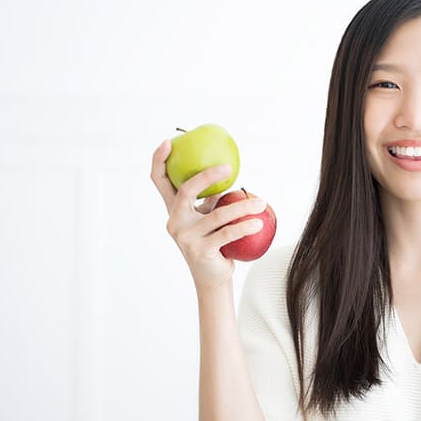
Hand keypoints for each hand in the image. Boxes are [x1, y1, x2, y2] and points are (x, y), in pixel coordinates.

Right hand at [151, 140, 266, 292]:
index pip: (159, 181)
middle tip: (228, 167)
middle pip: (186, 190)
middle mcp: (175, 221)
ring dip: (243, 207)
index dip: (159, 160)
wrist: (212, 277)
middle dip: (205, 175)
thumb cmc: (214, 243)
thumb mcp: (210, 218)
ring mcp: (185, 237)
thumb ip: (213, 198)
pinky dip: (244, 226)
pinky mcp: (199, 251)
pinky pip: (227, 233)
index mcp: (174, 209)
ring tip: (261, 202)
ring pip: (217, 214)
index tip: (169, 142)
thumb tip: (229, 173)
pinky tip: (258, 221)